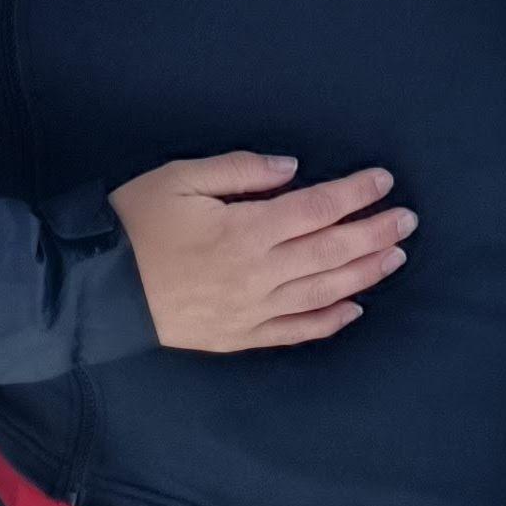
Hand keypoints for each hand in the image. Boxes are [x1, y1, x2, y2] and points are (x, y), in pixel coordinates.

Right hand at [109, 152, 412, 352]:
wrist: (97, 286)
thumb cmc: (136, 222)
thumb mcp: (180, 177)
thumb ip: (239, 170)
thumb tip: (292, 171)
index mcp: (247, 230)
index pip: (317, 208)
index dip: (355, 192)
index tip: (383, 180)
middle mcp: (261, 273)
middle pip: (332, 251)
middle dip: (374, 232)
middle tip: (408, 220)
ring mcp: (254, 311)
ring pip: (324, 292)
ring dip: (364, 273)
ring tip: (395, 257)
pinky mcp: (241, 336)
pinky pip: (296, 332)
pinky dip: (329, 321)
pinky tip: (354, 309)